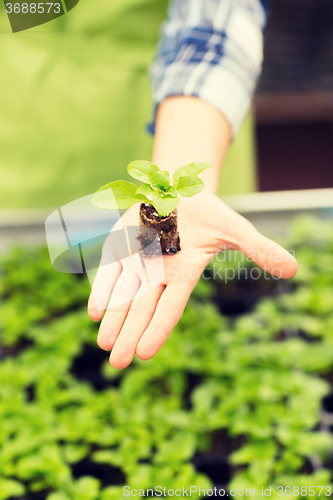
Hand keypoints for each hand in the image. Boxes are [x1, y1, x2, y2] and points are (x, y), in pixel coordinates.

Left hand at [87, 190, 297, 368]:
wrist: (179, 191)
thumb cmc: (208, 213)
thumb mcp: (234, 228)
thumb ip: (258, 248)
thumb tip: (293, 269)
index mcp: (184, 273)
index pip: (171, 306)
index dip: (158, 328)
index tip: (144, 354)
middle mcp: (159, 273)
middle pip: (142, 308)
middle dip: (130, 335)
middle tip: (118, 363)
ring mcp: (139, 261)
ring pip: (124, 295)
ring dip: (113, 319)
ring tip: (104, 345)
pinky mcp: (122, 246)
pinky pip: (110, 271)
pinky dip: (103, 289)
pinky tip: (94, 312)